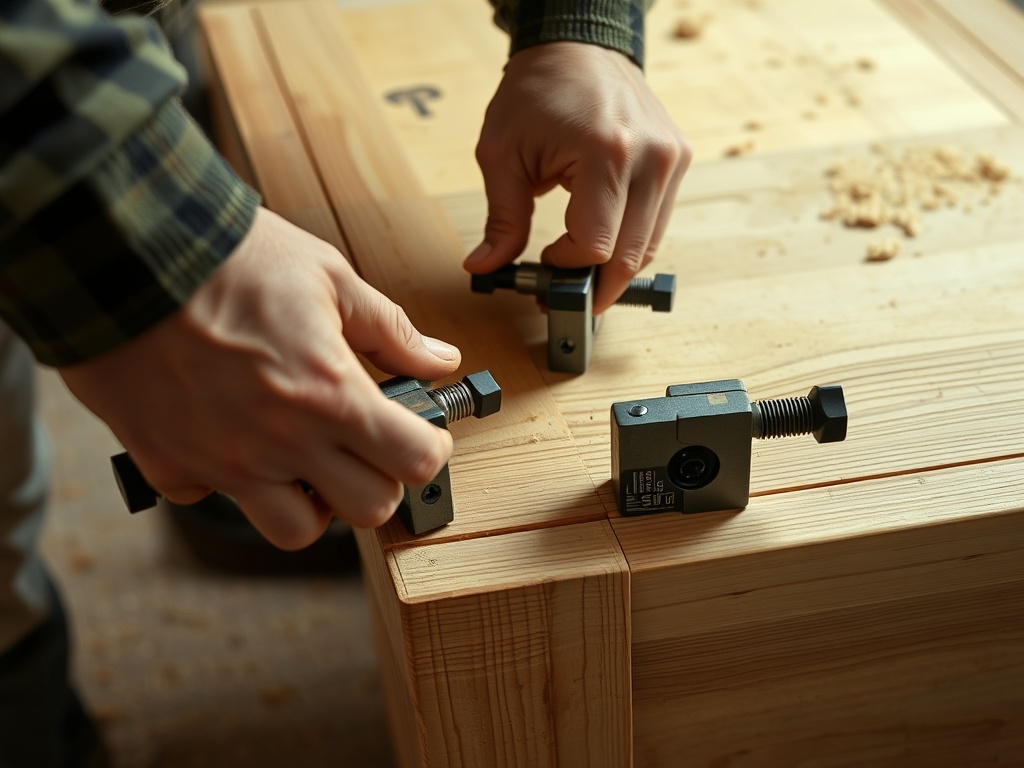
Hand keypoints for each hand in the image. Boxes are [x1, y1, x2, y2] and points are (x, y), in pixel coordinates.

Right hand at [60, 207, 460, 548]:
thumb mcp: (328, 276)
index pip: (414, 462)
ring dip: (314, 502)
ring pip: (296, 531)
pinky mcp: (170, 467)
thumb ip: (390, 330)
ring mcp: (223, 463)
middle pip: (369, 510)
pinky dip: (233, 481)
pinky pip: (218, 500)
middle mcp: (280, 441)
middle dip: (380, 479)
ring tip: (306, 458)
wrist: (121, 252)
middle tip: (366, 445)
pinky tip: (233, 437)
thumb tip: (439, 359)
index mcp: (328, 394)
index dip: (429, 449)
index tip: (421, 434)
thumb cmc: (226, 257)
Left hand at [464, 42, 690, 313]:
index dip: (566, 267)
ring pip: (649, 246)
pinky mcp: (678, 160)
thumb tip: (484, 267)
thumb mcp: (502, 154)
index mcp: (605, 151)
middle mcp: (650, 157)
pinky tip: (601, 242)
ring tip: (579, 270)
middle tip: (563, 293)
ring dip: (614, 268)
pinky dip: (629, 242)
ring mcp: (671, 158)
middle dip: (595, 285)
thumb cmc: (537, 92)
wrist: (578, 46)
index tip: (544, 263)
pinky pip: (657, 223)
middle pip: (629, 256)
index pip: (595, 244)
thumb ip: (501, 218)